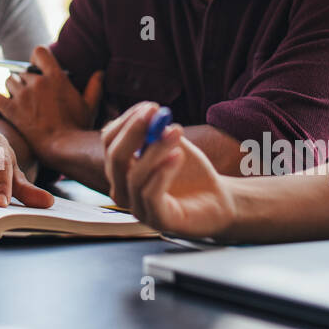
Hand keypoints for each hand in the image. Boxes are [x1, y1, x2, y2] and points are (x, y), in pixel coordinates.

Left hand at [0, 45, 102, 162]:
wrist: (62, 147)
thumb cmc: (78, 127)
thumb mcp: (90, 105)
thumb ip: (94, 86)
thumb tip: (99, 73)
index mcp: (55, 77)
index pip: (39, 52)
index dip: (37, 58)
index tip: (37, 66)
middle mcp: (37, 82)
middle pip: (23, 71)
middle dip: (27, 80)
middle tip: (31, 93)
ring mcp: (22, 96)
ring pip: (9, 81)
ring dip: (13, 88)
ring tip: (19, 98)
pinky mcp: (11, 110)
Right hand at [101, 101, 233, 238]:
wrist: (218, 200)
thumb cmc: (191, 173)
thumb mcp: (172, 145)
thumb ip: (160, 131)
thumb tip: (152, 112)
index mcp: (122, 169)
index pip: (110, 142)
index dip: (126, 122)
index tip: (149, 106)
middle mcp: (124, 190)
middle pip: (115, 158)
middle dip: (134, 131)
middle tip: (154, 113)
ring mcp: (138, 208)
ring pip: (134, 176)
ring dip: (156, 149)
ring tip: (176, 132)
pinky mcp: (158, 221)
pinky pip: (150, 195)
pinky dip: (163, 172)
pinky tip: (178, 156)